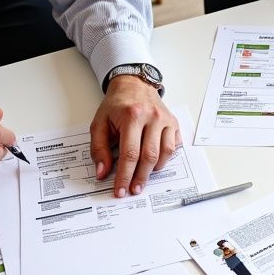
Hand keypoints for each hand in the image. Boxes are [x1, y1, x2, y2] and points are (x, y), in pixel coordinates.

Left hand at [90, 75, 180, 197]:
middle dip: (140, 177)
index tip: (121, 190)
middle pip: (149, 156)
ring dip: (153, 169)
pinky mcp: (174, 122)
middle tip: (133, 189)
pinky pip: (174, 146)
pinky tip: (155, 162)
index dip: (125, 175)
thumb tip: (102, 172)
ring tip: (143, 176)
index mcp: (131, 116)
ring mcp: (165, 120)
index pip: (129, 154)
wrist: (134, 84)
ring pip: (165, 153)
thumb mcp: (99, 123)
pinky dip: (166, 158)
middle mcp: (152, 117)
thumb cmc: (116, 105)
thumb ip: (99, 148)